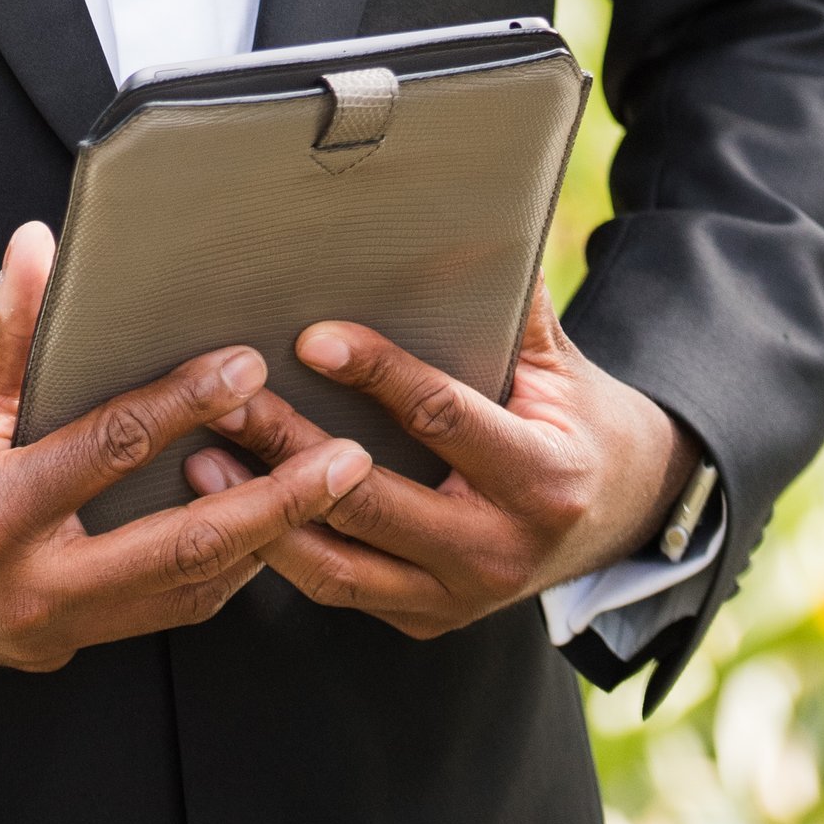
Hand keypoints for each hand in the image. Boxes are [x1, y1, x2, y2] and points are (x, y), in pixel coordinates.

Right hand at [0, 219, 374, 666]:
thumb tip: (39, 244)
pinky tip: (253, 536)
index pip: (110, 452)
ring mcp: (48, 632)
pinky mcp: (55, 648)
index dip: (182, 404)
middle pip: (178, 553)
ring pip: (179, 598)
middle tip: (345, 465)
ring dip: (255, 547)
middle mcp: (31, 589)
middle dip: (271, 508)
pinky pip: (152, 615)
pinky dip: (208, 576)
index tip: (246, 366)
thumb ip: (0, 329)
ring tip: (324, 496)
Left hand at [181, 279, 693, 640]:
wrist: (619, 514)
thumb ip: (514, 297)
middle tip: (229, 399)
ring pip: (341, 566)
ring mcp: (456, 599)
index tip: (311, 339)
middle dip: (293, 448)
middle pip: (371, 499)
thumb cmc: (578, 418)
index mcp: (538, 478)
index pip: (442, 419)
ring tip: (203, 461)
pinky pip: (340, 590)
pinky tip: (232, 510)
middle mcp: (496, 551)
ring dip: (265, 515)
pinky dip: (283, 552)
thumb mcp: (558, 359)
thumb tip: (480, 206)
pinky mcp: (423, 618)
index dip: (376, 375)